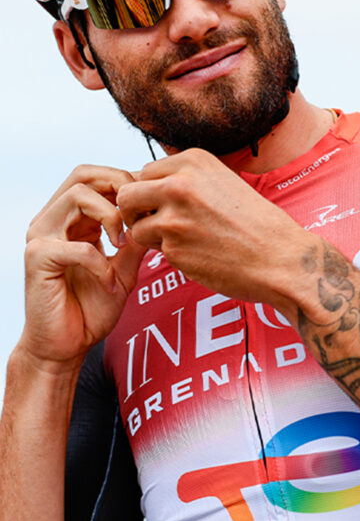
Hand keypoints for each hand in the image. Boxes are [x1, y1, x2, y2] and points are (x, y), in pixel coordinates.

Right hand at [22, 165, 146, 366]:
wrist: (67, 346)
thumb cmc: (92, 308)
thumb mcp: (126, 267)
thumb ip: (138, 239)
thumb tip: (159, 212)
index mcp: (72, 219)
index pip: (95, 177)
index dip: (126, 182)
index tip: (151, 204)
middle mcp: (53, 220)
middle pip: (83, 174)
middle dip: (118, 185)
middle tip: (139, 212)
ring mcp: (41, 236)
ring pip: (77, 196)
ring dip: (110, 215)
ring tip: (123, 243)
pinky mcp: (38, 259)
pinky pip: (77, 246)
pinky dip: (101, 263)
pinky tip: (109, 282)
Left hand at [116, 149, 311, 308]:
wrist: (281, 258)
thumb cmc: (258, 223)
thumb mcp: (223, 182)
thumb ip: (187, 179)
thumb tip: (148, 185)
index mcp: (194, 160)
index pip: (145, 171)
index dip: (150, 191)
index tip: (164, 205)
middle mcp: (179, 184)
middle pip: (127, 194)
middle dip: (135, 212)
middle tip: (153, 224)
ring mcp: (174, 217)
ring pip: (134, 226)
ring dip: (150, 237)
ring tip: (182, 241)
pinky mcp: (174, 248)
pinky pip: (154, 251)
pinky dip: (170, 255)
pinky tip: (198, 254)